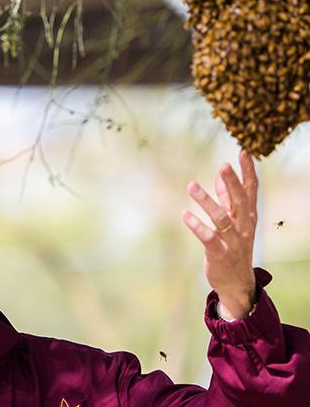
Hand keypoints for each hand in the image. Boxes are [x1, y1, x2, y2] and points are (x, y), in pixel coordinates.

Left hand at [182, 150, 256, 319]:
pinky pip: (208, 238)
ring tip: (191, 186)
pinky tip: (184, 215)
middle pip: (239, 201)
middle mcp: (243, 227)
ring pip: (222, 218)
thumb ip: (229, 200)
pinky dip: (197, 226)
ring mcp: (233, 241)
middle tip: (223, 165)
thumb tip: (222, 177)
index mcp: (248, 216)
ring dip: (207, 201)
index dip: (248, 171)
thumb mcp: (236, 223)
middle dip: (232, 182)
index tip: (244, 152)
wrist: (237, 284)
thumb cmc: (235, 247)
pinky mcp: (219, 253)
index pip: (251, 190)